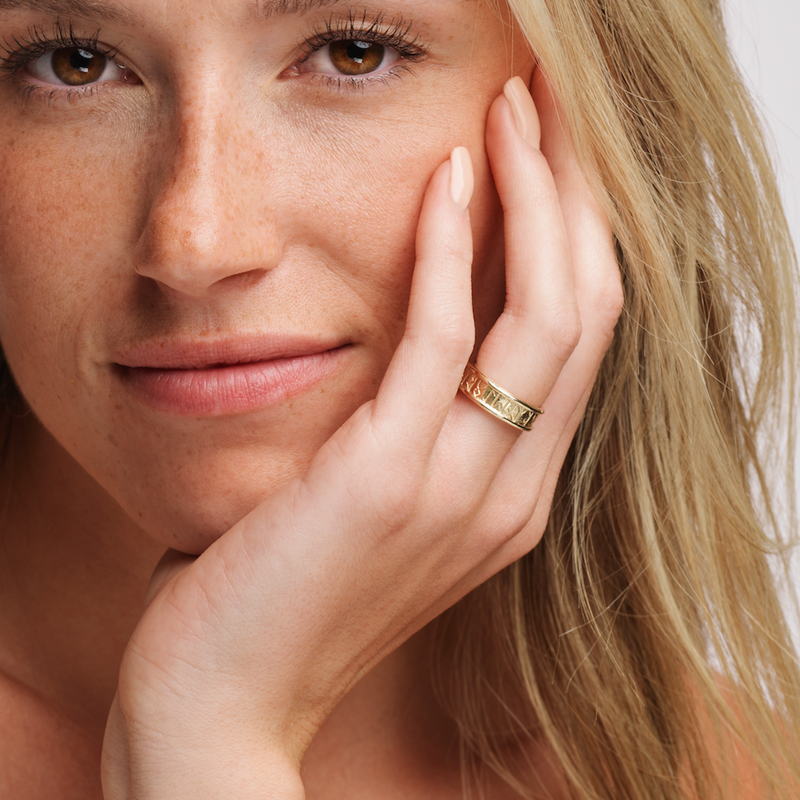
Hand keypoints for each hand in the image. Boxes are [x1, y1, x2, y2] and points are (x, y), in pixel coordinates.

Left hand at [101, 71, 622, 798]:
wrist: (226, 697)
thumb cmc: (286, 591)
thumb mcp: (374, 505)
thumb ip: (417, 432)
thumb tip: (416, 333)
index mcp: (512, 498)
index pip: (583, 344)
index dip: (580, 240)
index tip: (552, 160)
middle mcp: (511, 493)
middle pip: (588, 313)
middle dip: (576, 196)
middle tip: (544, 108)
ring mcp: (463, 491)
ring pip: (547, 315)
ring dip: (534, 196)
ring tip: (510, 111)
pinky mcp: (391, 479)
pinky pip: (446, 335)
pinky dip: (452, 246)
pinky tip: (446, 177)